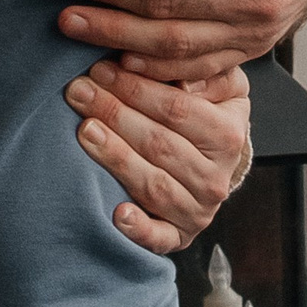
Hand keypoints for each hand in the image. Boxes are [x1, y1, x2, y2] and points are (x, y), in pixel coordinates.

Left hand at [67, 59, 249, 253]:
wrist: (215, 162)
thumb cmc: (208, 113)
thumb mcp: (220, 85)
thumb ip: (205, 74)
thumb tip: (184, 78)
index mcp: (228, 136)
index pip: (177, 109)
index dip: (136, 87)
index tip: (101, 69)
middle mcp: (216, 177)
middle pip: (159, 144)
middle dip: (114, 113)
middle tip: (79, 91)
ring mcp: (198, 210)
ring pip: (152, 183)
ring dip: (115, 156)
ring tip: (84, 130)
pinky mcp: (180, 236)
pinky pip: (160, 238)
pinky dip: (138, 228)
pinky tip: (117, 213)